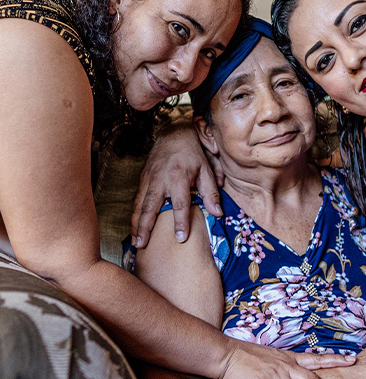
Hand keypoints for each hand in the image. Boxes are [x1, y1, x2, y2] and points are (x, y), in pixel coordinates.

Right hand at [131, 123, 223, 246]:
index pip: (180, 203)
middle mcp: (160, 179)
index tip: (181, 238)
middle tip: (143, 245)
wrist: (174, 134)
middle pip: (151, 206)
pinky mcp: (142, 179)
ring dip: (136, 224)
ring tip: (136, 242)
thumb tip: (217, 213)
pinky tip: (135, 227)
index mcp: (178, 176)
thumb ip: (211, 192)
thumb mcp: (206, 169)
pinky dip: (135, 215)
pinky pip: (137, 200)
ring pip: (139, 205)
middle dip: (146, 227)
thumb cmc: (193, 153)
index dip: (181, 222)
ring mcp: (148, 179)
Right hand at [218, 338, 355, 378]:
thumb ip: (290, 364)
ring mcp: (274, 377)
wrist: (225, 354)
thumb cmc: (250, 356)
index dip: (336, 359)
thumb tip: (303, 373)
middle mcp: (286, 368)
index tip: (353, 360)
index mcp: (291, 359)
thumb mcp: (275, 356)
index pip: (318, 359)